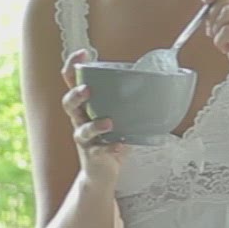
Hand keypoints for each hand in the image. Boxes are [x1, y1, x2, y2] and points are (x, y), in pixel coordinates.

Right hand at [61, 49, 125, 185]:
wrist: (103, 173)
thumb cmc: (112, 139)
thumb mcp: (120, 116)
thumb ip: (130, 101)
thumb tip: (160, 80)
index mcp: (86, 106)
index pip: (72, 83)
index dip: (72, 67)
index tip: (82, 54)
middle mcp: (80, 120)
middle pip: (68, 103)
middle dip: (76, 94)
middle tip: (88, 89)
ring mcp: (85, 139)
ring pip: (81, 130)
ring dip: (94, 125)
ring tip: (109, 122)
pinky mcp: (93, 156)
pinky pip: (98, 150)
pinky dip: (110, 147)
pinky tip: (120, 144)